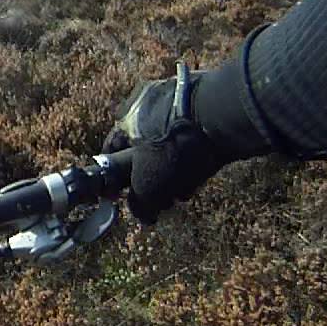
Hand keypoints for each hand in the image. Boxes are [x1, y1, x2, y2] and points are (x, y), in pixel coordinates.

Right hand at [103, 63, 223, 222]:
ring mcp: (175, 110)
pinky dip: (191, 164)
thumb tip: (144, 216)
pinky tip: (196, 181)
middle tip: (158, 199)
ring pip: (167, 151)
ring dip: (172, 175)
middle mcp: (145, 110)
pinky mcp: (202, 115)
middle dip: (150, 180)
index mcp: (124, 120)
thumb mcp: (146, 187)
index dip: (114, 178)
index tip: (122, 196)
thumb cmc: (170, 151)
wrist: (216, 123)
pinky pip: (190, 145)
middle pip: (142, 155)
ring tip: (180, 194)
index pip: (111, 151)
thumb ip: (139, 204)